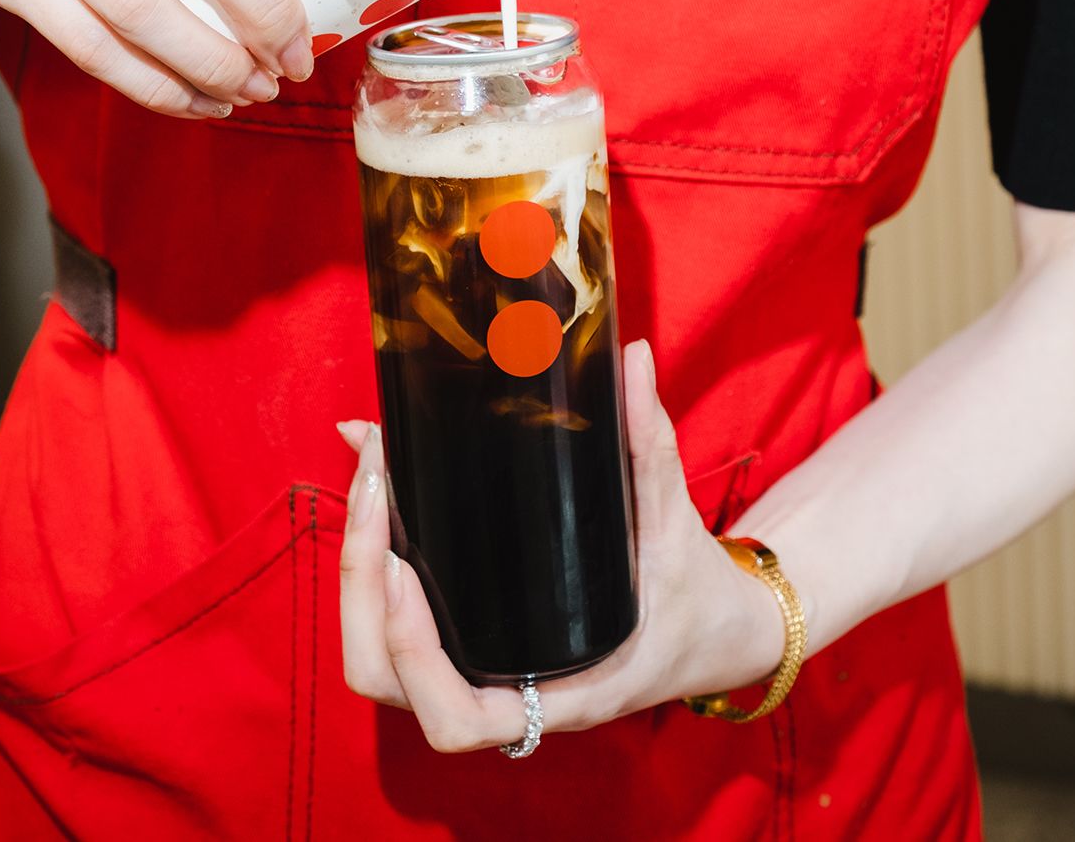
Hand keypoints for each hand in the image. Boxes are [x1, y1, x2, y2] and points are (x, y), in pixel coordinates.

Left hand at [335, 340, 788, 752]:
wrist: (718, 630)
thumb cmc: (696, 594)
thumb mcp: (675, 523)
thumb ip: (651, 443)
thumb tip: (635, 357)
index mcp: (562, 693)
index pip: (458, 717)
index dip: (412, 654)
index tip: (406, 569)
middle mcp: (509, 695)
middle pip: (388, 685)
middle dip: (361, 594)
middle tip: (377, 495)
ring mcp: (481, 674)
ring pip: (380, 665)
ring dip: (356, 587)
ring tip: (371, 491)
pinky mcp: (469, 647)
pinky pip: (397, 635)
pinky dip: (371, 578)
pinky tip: (374, 498)